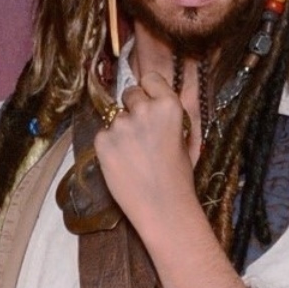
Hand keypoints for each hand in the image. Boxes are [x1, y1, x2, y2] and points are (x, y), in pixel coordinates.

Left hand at [93, 62, 202, 232]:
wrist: (163, 208)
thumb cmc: (179, 177)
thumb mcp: (185, 138)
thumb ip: (170, 114)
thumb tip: (157, 98)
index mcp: (169, 106)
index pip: (149, 79)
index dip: (148, 91)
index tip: (148, 102)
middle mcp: (144, 110)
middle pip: (129, 93)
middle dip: (132, 108)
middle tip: (140, 134)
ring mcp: (121, 125)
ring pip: (114, 117)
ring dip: (120, 130)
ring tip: (133, 155)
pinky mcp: (103, 141)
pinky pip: (102, 135)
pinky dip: (109, 146)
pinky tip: (122, 163)